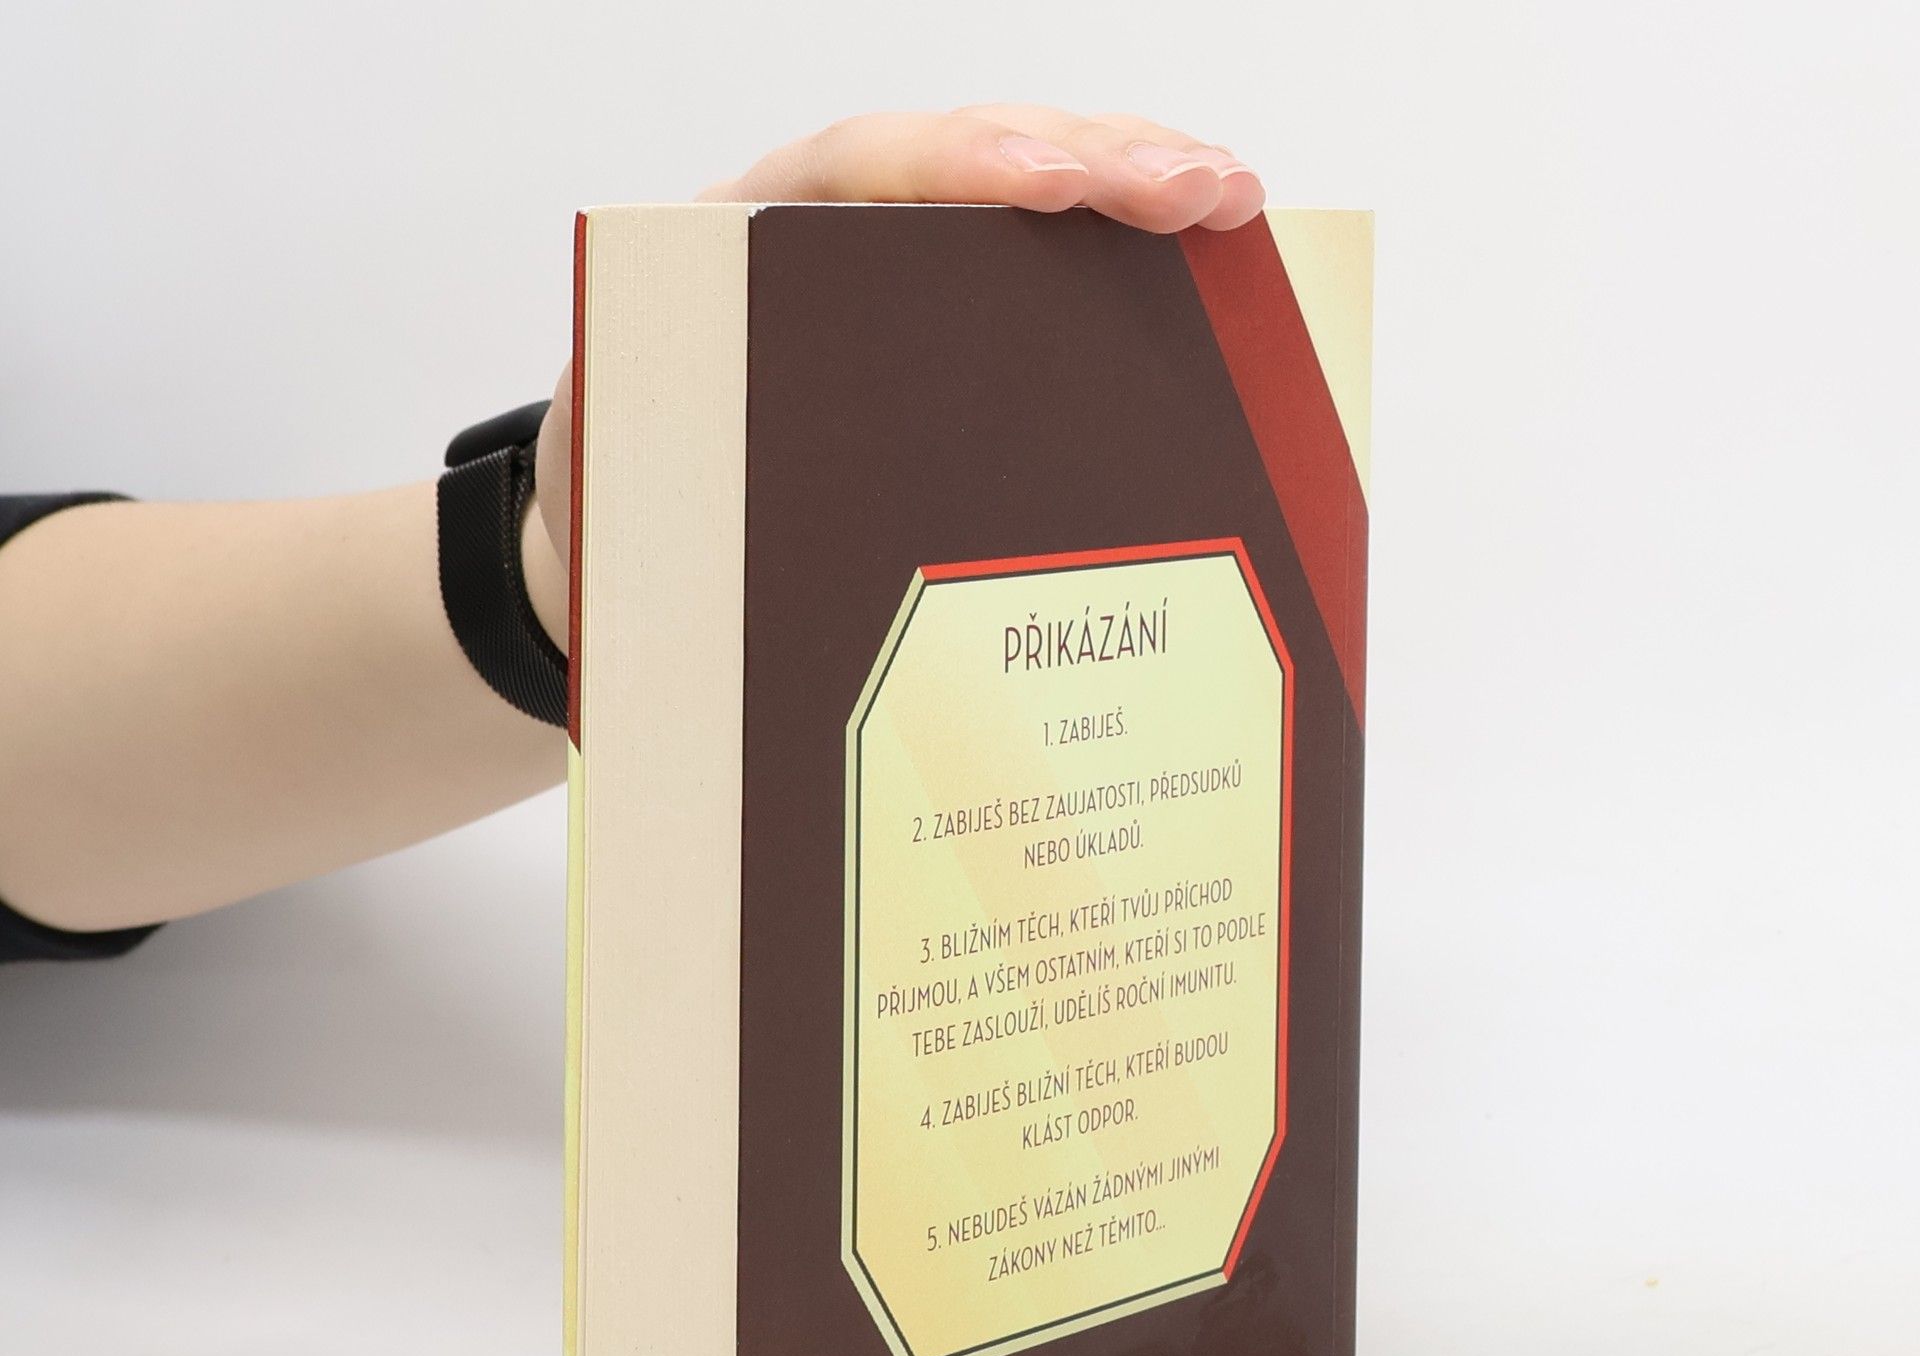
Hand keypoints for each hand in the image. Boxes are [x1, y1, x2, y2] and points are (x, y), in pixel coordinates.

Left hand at [528, 105, 1264, 639]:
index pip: (855, 167)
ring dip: (1131, 185)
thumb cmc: (629, 508)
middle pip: (968, 158)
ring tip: (1228, 197)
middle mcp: (818, 237)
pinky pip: (1032, 267)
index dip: (957, 164)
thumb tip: (785, 526)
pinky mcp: (936, 320)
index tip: (1050, 187)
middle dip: (1094, 158)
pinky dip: (1118, 256)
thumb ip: (702, 461)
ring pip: (1020, 195)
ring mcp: (887, 271)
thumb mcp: (642, 481)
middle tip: (1200, 188)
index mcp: (733, 250)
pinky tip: (1200, 243)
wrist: (609, 542)